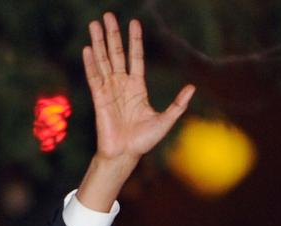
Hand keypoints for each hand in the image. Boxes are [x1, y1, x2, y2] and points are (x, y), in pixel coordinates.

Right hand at [83, 13, 194, 162]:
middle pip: (116, 54)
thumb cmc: (143, 141)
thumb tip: (192, 88)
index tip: (134, 23)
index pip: (135, 58)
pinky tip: (88, 49)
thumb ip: (178, 105)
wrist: (125, 155)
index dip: (134, 40)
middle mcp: (122, 85)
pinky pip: (94, 78)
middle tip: (107, 15)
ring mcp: (109, 91)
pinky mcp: (99, 99)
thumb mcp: (165, 121)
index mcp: (137, 88)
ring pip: (103, 61)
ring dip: (99, 42)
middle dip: (112, 34)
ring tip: (94, 24)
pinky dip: (91, 63)